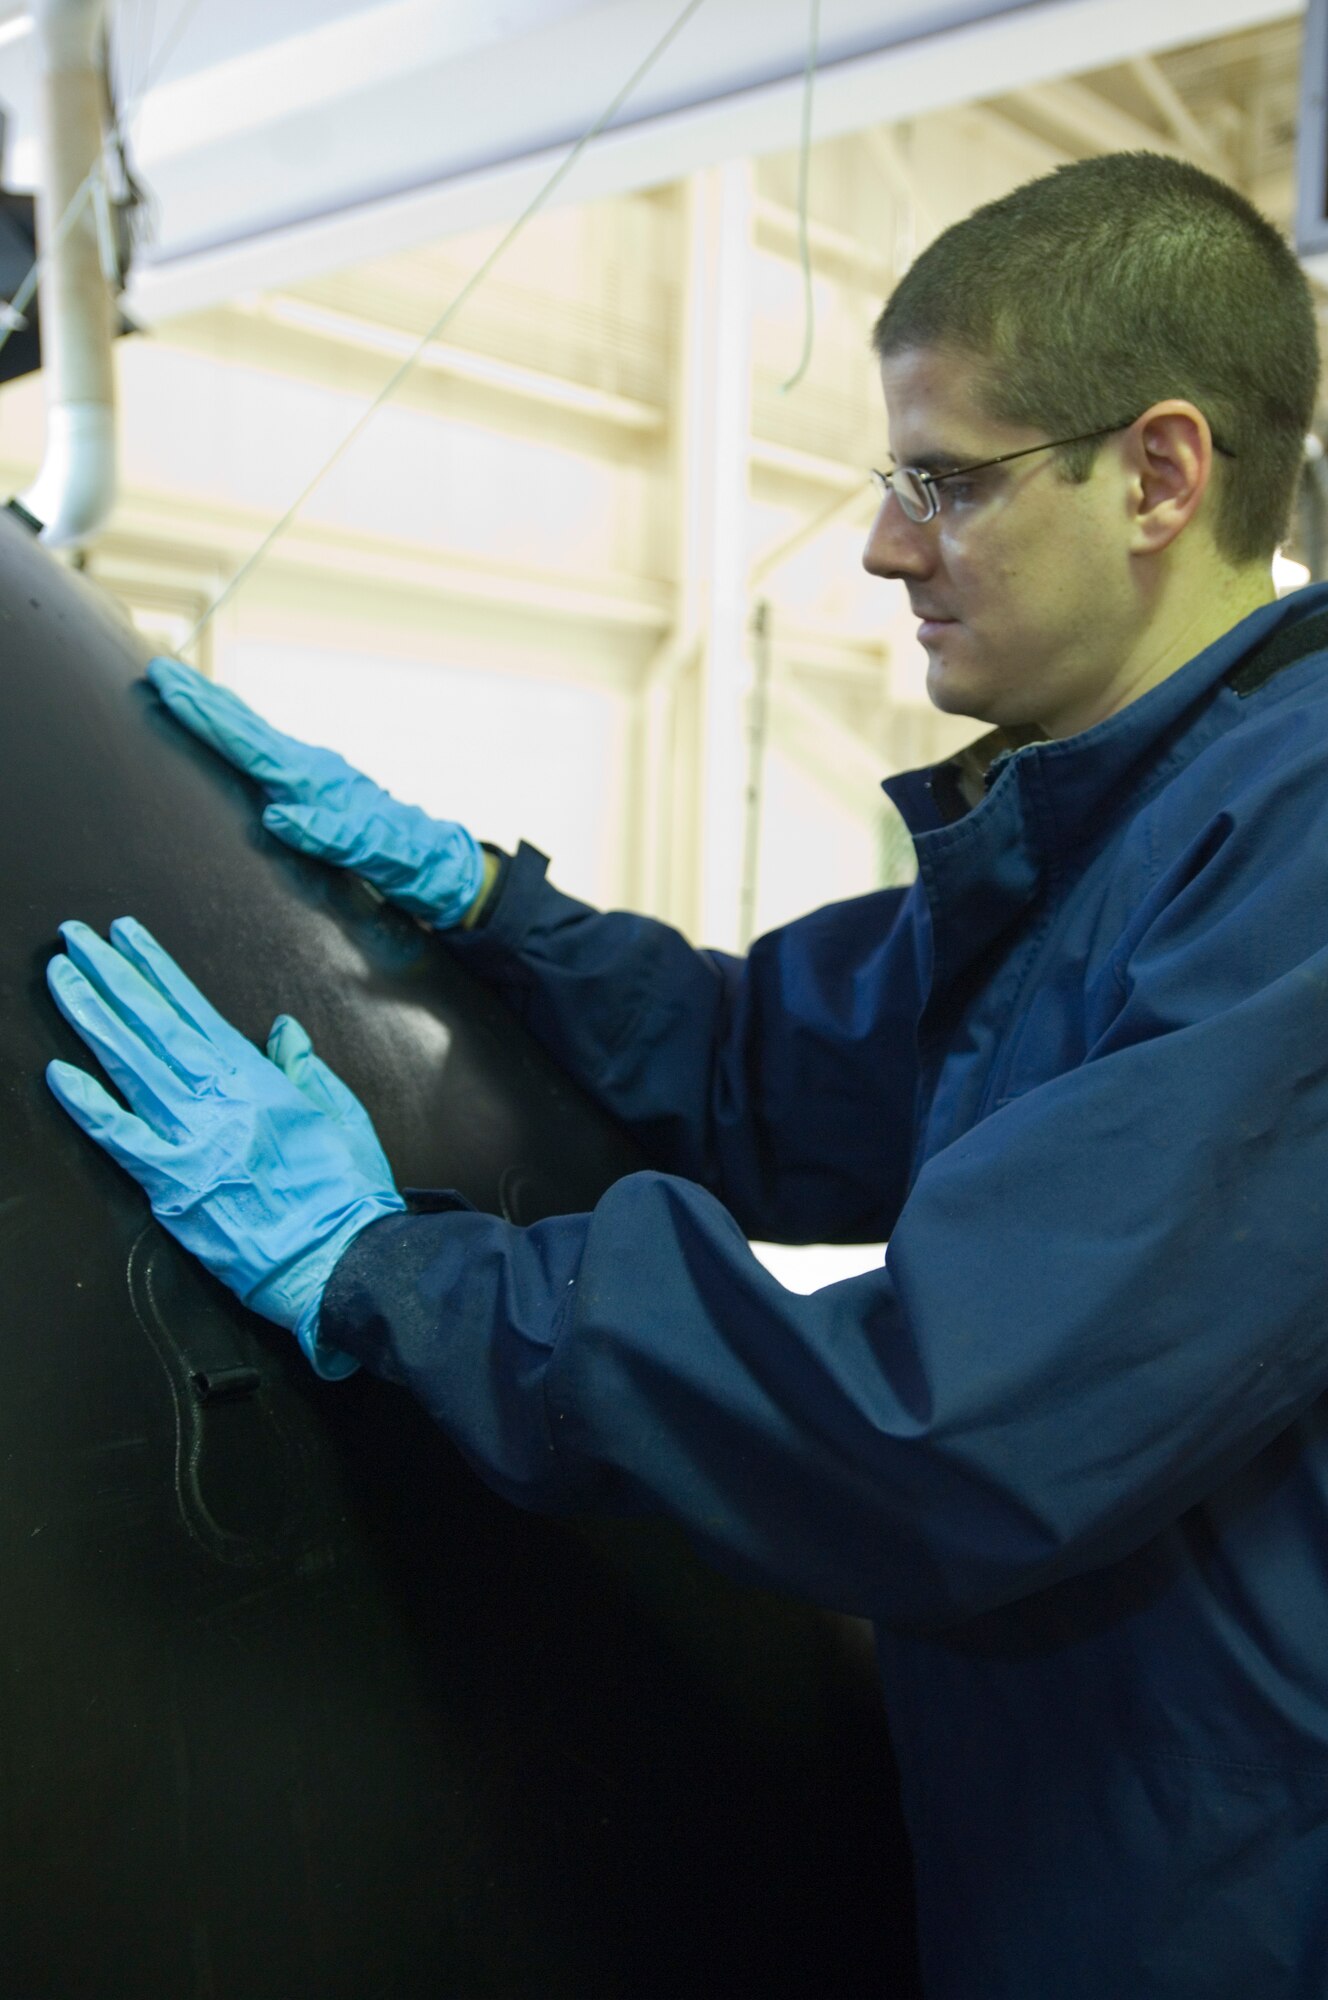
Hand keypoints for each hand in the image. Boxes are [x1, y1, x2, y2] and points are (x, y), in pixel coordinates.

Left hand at [46, 917, 405, 1378]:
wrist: (341, 1260)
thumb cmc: (347, 1195)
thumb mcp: (342, 1115)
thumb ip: (305, 1068)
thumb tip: (283, 1029)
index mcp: (258, 1081)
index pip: (193, 1011)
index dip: (156, 969)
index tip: (127, 936)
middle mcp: (219, 1101)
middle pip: (152, 1026)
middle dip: (110, 976)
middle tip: (76, 939)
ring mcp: (192, 1141)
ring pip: (130, 1065)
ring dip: (91, 1017)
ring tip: (62, 977)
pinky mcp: (173, 1187)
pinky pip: (120, 1138)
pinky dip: (88, 1105)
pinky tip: (58, 1073)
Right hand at [146, 657, 485, 928]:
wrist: (436, 862)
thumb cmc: (404, 859)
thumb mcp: (372, 852)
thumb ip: (329, 835)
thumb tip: (278, 817)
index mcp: (315, 781)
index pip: (249, 744)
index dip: (207, 717)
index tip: (171, 687)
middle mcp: (310, 768)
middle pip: (245, 726)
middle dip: (200, 699)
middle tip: (158, 669)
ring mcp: (312, 773)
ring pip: (253, 732)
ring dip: (215, 709)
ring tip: (180, 686)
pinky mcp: (314, 784)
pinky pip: (264, 749)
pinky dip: (237, 731)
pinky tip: (227, 727)